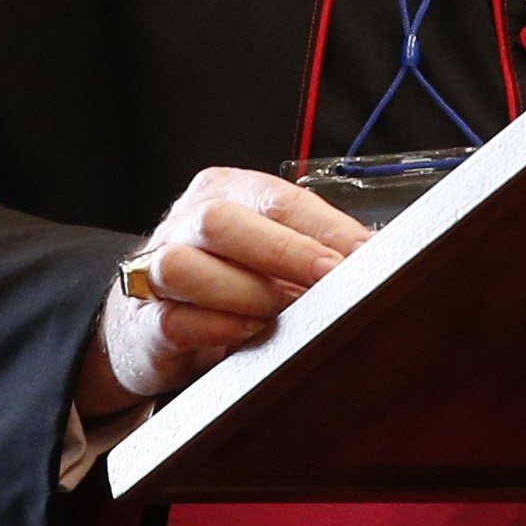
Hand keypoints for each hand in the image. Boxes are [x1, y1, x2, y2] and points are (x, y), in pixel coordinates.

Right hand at [85, 167, 371, 404]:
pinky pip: (173, 320)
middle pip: (222, 221)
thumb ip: (317, 248)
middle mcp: (185, 222)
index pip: (277, 199)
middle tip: (331, 280)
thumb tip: (380, 259)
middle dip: (284, 252)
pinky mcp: (145, 323)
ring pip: (185, 267)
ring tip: (285, 313)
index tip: (365, 254)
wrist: (153, 323)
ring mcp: (155, 270)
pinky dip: (215, 327)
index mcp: (225, 191)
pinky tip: (248, 335)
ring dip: (244, 291)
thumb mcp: (272, 251)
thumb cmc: (229, 279)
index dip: (324, 227)